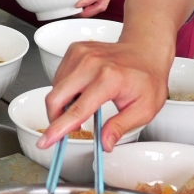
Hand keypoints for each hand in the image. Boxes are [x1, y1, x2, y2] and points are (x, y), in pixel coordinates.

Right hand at [39, 39, 171, 151]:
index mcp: (109, 79)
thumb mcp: (144, 109)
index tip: (46, 141)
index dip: (59, 129)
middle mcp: (91, 64)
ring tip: (81, 108)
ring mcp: (81, 54)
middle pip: (55, 97)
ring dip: (61, 104)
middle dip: (54, 118)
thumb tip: (105, 144)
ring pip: (55, 87)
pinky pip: (59, 76)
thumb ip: (121, 127)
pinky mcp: (75, 50)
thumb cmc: (147, 78)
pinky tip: (80, 92)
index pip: (77, 110)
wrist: (146, 50)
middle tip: (65, 129)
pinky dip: (64, 89)